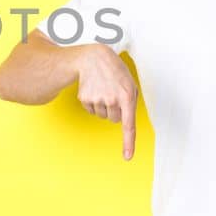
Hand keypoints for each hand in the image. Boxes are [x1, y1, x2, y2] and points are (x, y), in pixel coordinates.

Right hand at [73, 44, 139, 159]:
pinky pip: (92, 110)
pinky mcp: (85, 98)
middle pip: (115, 119)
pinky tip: (94, 89)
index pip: (128, 125)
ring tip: (104, 89)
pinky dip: (93, 103)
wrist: (94, 58)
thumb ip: (131, 103)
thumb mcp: (130, 84)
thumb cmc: (115, 72)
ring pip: (103, 116)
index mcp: (127, 96)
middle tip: (113, 93)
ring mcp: (97, 99)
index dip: (128, 142)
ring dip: (104, 106)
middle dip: (115, 110)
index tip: (127, 157)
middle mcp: (112, 100)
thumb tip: (125, 122)